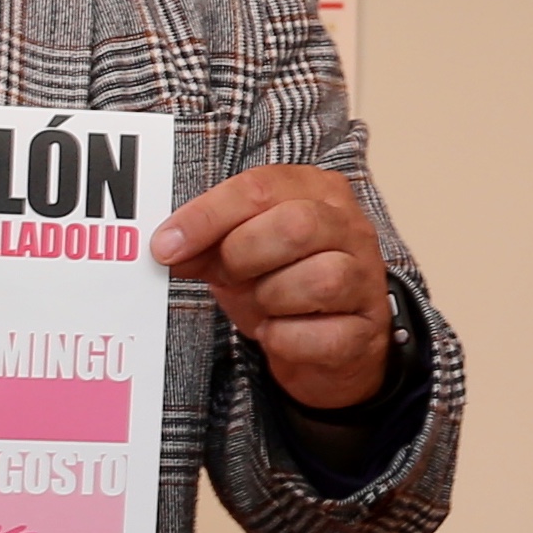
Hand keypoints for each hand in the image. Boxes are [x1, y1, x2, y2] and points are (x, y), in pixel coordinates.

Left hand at [155, 166, 395, 411]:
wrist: (328, 344)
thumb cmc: (285, 285)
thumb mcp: (241, 254)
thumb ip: (207, 244)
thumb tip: (168, 248)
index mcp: (316, 191)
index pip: (259, 188)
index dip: (207, 216)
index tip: (166, 245)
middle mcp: (349, 227)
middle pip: (294, 226)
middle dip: (242, 255)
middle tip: (225, 275)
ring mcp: (365, 278)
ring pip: (318, 280)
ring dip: (269, 299)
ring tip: (263, 305)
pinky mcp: (366, 330)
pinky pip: (322, 336)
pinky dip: (286, 340)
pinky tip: (280, 334)